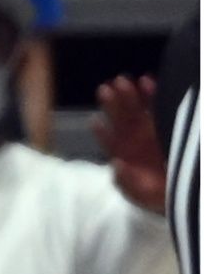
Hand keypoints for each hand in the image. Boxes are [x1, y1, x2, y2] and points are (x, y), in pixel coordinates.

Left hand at [93, 75, 167, 213]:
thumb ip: (126, 181)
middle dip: (112, 105)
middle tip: (105, 90)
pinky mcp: (163, 124)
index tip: (95, 120)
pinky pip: (156, 106)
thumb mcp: (139, 193)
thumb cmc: (154, 193)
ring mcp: (147, 129)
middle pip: (119, 120)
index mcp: (122, 154)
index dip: (101, 131)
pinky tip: (146, 81)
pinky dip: (151, 94)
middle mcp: (131, 138)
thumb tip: (116, 164)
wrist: (178, 191)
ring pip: (135, 109)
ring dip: (128, 95)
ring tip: (122, 81)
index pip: (108, 140)